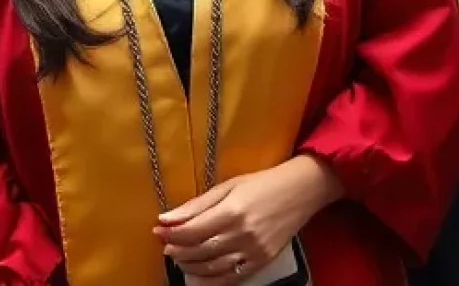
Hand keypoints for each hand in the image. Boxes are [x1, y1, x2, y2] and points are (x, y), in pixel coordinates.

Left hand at [156, 156, 340, 283]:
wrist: (299, 192)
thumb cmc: (262, 183)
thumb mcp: (229, 185)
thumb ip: (198, 204)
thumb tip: (166, 217)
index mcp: (232, 210)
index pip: (192, 230)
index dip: (172, 233)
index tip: (158, 230)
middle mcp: (241, 234)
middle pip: (199, 250)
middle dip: (177, 249)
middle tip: (165, 245)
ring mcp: (252, 252)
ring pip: (211, 268)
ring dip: (189, 265)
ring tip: (178, 258)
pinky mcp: (260, 263)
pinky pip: (229, 278)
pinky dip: (209, 280)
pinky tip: (197, 274)